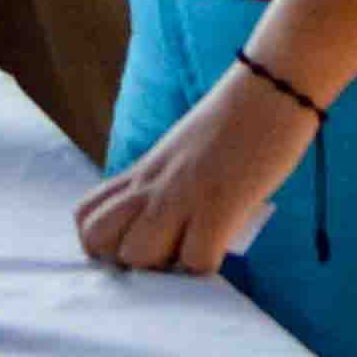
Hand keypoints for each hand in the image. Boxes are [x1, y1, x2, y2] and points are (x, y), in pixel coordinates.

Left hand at [74, 65, 319, 273]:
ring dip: (164, 268)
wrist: (271, 88)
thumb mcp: (183, 155)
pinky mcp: (219, 205)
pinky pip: (196, 260)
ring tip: (193, 249)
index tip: (137, 246)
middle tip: (166, 253)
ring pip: (137, 255)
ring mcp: (181, 194)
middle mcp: (152, 182)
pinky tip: (220, 244)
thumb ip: (166, 189)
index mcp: (142, 170)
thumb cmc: (238, 123)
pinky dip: (207, 264)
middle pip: (99, 242)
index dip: (105, 244)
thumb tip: (169, 235)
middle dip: (127, 262)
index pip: (85, 217)